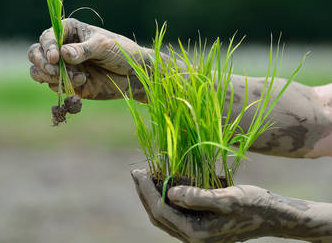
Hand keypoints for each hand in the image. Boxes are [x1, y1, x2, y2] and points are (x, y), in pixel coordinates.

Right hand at [28, 18, 147, 100]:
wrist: (134, 75)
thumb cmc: (122, 52)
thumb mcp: (104, 47)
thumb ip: (83, 50)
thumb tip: (62, 54)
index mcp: (69, 30)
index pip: (47, 36)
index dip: (47, 47)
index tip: (55, 58)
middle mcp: (62, 47)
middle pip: (35, 53)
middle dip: (42, 63)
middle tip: (56, 72)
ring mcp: (63, 66)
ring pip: (39, 71)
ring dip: (50, 76)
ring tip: (75, 78)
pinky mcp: (67, 82)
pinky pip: (52, 85)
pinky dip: (62, 87)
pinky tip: (83, 83)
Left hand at [131, 169, 313, 242]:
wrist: (272, 215)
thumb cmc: (252, 205)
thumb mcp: (227, 199)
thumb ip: (197, 197)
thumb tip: (170, 193)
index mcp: (196, 233)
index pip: (160, 211)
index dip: (146, 191)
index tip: (138, 171)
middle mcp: (192, 237)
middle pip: (157, 215)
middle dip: (143, 193)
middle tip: (135, 171)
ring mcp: (195, 232)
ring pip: (164, 215)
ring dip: (152, 195)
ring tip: (144, 176)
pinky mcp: (199, 226)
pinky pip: (174, 213)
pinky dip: (164, 198)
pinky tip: (163, 183)